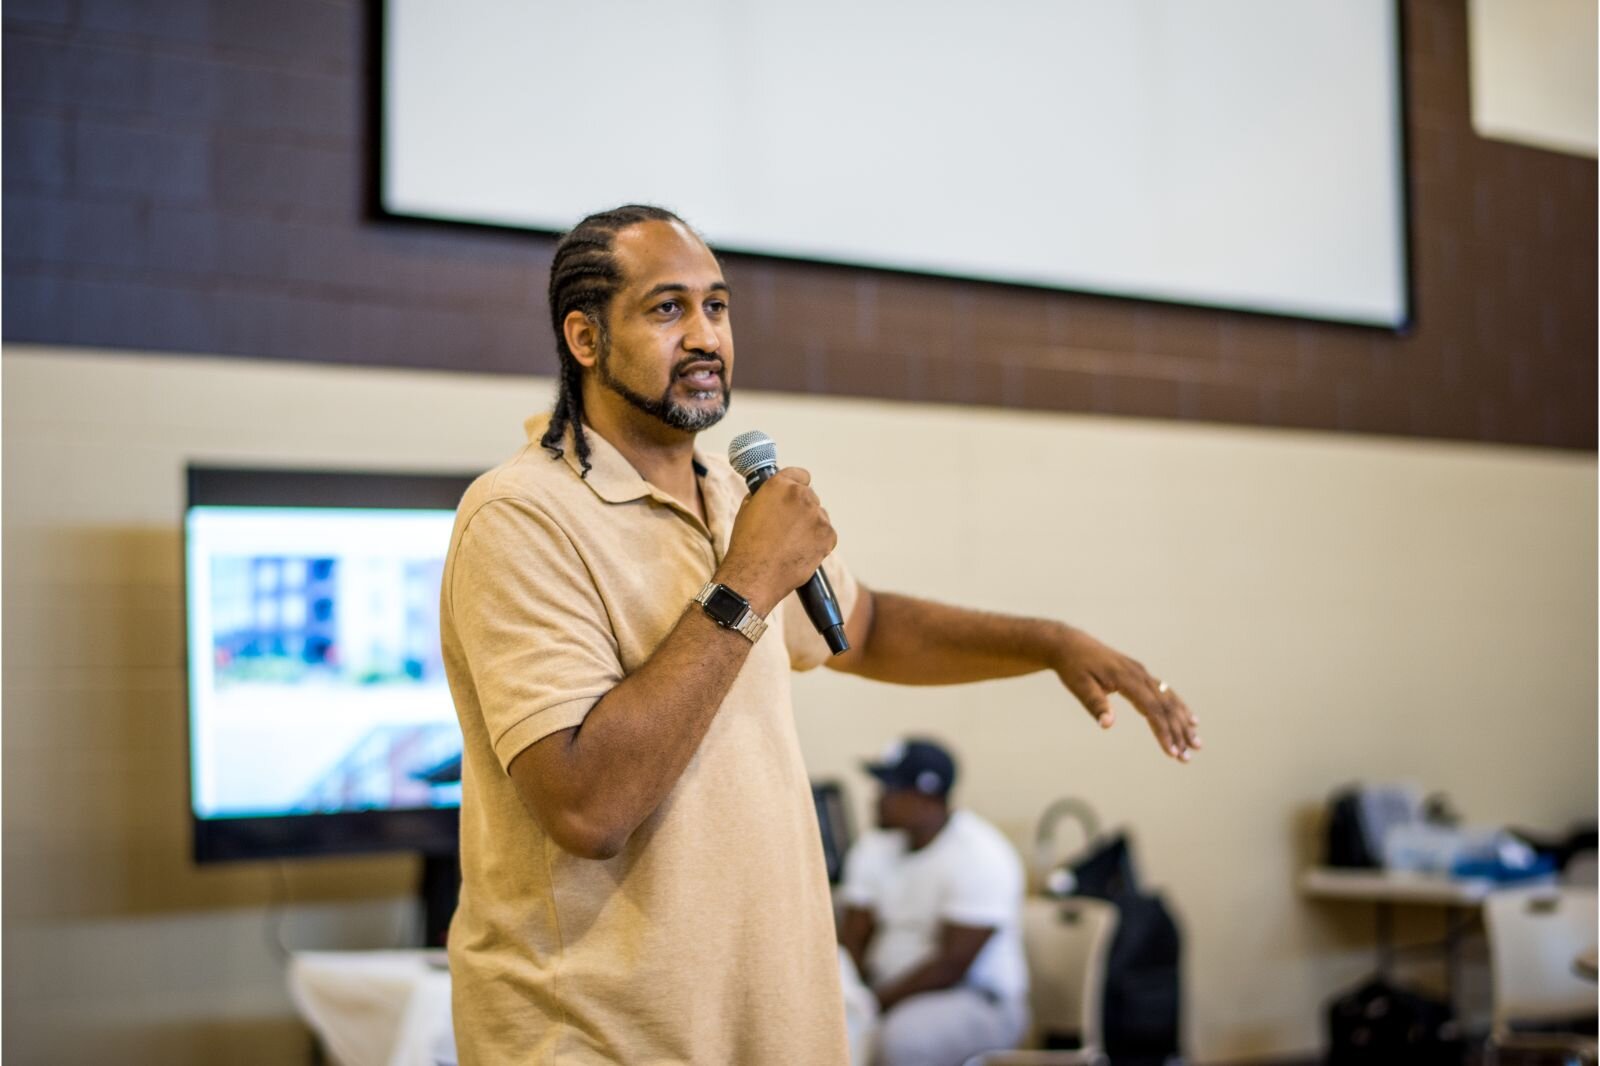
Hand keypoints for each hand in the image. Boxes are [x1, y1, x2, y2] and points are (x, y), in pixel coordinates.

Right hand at [716, 467, 836, 614]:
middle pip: (810, 497)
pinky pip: (827, 535)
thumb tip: (774, 495)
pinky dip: (818, 543)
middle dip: (801, 510)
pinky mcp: (828, 536)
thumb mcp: (747, 509)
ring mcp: (818, 516)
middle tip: (787, 528)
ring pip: (819, 516)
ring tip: (791, 544)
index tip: (793, 496)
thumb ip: (765, 496)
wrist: (754, 575)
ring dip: (810, 526)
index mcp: (780, 485)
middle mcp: (802, 496)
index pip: (800, 475)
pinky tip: (800, 552)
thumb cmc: (746, 545)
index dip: (795, 485)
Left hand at [1053, 627, 1200, 762]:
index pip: (1151, 708)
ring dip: (1183, 722)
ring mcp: (1141, 673)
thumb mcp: (1079, 686)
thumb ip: (1095, 704)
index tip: (1172, 752)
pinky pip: (1164, 692)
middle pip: (1165, 706)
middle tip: (1188, 757)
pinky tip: (1189, 719)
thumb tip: (1108, 724)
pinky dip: (1178, 707)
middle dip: (1178, 732)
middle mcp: (1139, 674)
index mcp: (1125, 677)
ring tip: (1196, 743)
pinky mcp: (1140, 674)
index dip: (1163, 731)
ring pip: (1169, 699)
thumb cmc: (1073, 667)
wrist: (1070, 645)